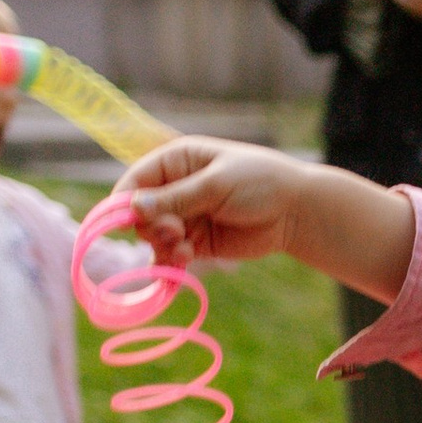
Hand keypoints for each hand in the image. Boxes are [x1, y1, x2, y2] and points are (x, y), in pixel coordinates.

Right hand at [113, 138, 415, 298]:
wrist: (297, 211)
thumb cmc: (260, 183)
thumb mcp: (216, 184)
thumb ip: (177, 197)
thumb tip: (135, 206)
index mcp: (175, 162)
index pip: (135, 181)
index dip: (124, 202)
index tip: (126, 222)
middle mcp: (175, 189)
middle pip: (140, 213)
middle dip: (151, 226)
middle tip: (176, 231)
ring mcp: (185, 217)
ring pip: (154, 237)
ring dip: (163, 245)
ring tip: (185, 247)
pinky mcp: (198, 243)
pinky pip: (173, 254)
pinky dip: (173, 260)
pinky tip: (186, 259)